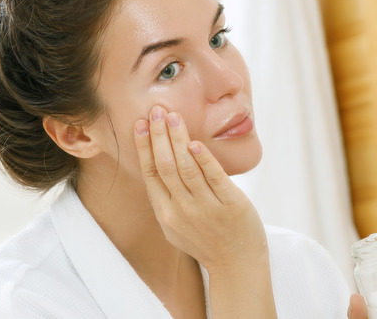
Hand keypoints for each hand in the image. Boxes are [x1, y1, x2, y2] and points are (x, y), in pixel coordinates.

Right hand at [133, 106, 266, 271]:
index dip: (143, 147)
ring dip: (178, 140)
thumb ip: (166, 200)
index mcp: (166, 215)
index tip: (139, 124)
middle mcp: (182, 211)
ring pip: (186, 168)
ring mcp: (207, 209)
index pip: (150, 174)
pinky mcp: (231, 205)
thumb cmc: (207, 241)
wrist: (237, 266)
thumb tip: (157, 166)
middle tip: (155, 110)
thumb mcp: (176, 226)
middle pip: (165, 166)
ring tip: (173, 117)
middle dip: (158, 135)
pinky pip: (214, 178)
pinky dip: (203, 160)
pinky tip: (195, 143)